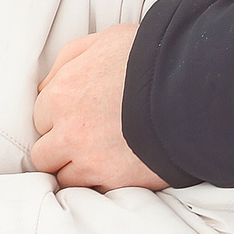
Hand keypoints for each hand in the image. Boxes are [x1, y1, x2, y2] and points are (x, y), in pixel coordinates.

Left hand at [31, 24, 167, 191]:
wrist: (193, 87)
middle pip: (44, 154)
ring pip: (63, 178)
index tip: (78, 118)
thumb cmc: (150, 57)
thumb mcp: (104, 40)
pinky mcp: (115, 181)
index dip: (59, 118)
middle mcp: (69, 130)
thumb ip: (68, 61)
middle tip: (86, 141)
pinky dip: (99, 185)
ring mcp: (90, 159)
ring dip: (76, 170)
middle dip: (61, 148)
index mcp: (62, 93)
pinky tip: (115, 171)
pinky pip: (92, 193)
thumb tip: (46, 86)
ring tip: (100, 160)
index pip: (40, 117)